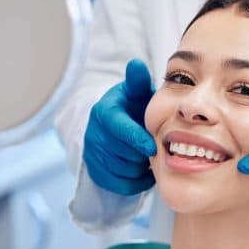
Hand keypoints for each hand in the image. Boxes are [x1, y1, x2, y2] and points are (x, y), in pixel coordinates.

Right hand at [84, 59, 155, 195]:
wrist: (116, 124)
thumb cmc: (133, 106)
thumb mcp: (136, 92)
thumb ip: (138, 81)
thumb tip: (136, 64)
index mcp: (104, 112)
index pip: (119, 130)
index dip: (137, 140)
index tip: (153, 147)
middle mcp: (93, 133)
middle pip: (123, 154)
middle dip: (142, 154)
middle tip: (156, 150)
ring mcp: (92, 154)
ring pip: (122, 171)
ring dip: (141, 167)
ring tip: (149, 158)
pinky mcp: (95, 171)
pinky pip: (119, 185)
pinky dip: (136, 182)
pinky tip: (144, 171)